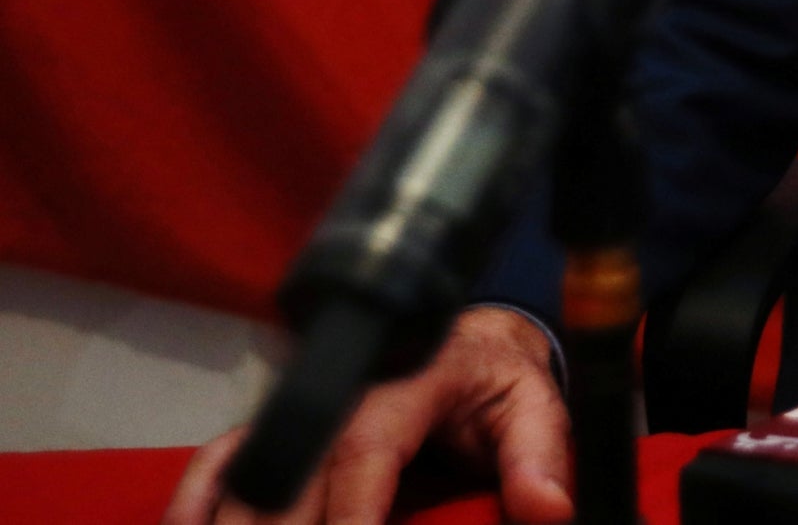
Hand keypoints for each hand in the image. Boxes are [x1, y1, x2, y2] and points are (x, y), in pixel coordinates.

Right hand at [162, 306, 572, 524]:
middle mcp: (345, 387)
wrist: (469, 343)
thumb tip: (547, 508)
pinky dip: (195, 502)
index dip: (350, 511)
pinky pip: (223, 461)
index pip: (366, 448)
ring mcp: (304, 404)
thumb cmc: (497, 382)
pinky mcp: (278, 423)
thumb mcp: (535, 406)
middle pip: (295, 471)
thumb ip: (541, 455)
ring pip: (249, 470)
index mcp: (411, 376)